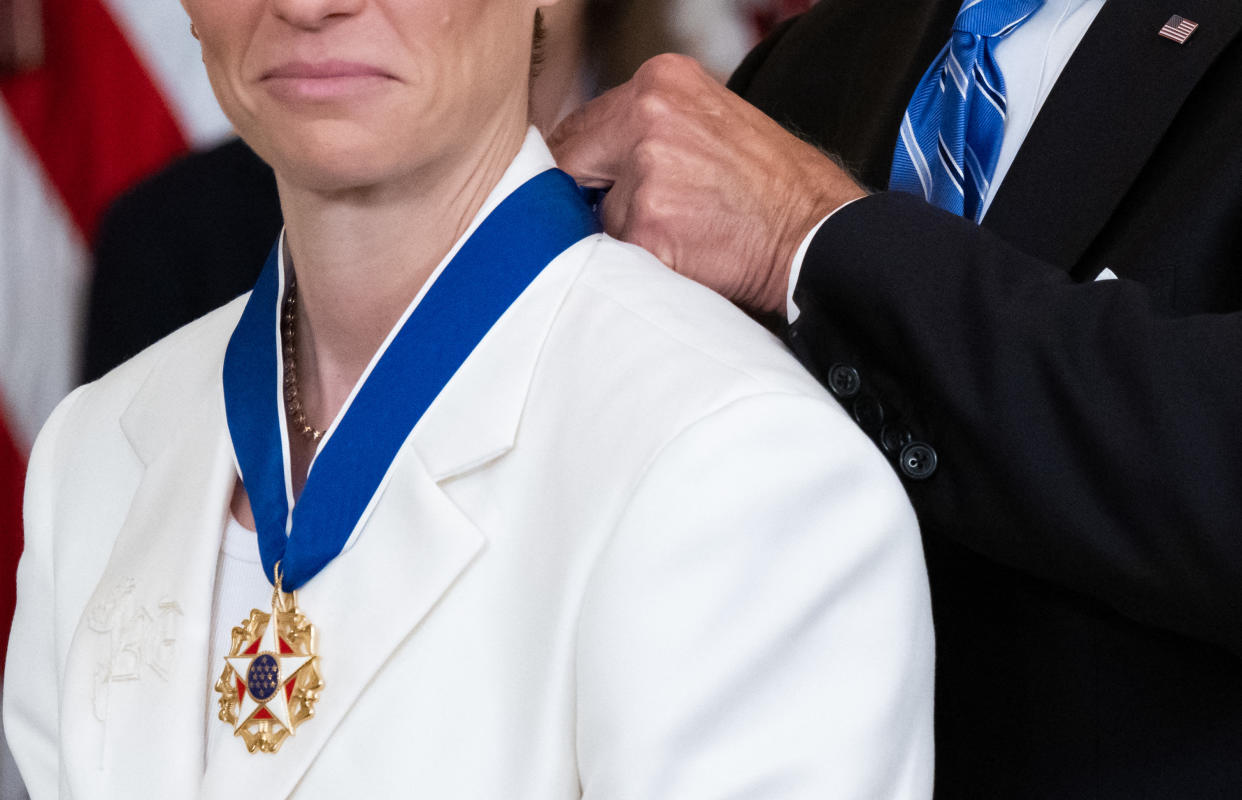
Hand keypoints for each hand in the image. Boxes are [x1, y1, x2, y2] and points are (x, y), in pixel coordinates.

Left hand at [549, 54, 866, 315]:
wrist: (816, 234)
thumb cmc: (773, 187)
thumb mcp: (710, 122)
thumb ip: (650, 128)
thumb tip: (593, 159)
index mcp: (662, 82)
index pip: (582, 123)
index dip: (584, 163)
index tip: (589, 185)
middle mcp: (649, 117)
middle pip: (572, 162)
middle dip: (590, 195)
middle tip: (632, 216)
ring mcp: (647, 173)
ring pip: (597, 214)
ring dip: (626, 232)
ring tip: (682, 233)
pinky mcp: (648, 228)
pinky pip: (616, 251)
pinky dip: (643, 261)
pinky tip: (685, 253)